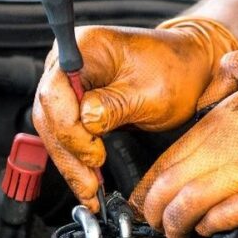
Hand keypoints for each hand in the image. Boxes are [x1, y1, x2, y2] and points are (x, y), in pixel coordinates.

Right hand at [32, 17, 237, 211]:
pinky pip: (65, 134)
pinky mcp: (74, 104)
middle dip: (69, 154)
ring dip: (70, 163)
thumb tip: (87, 122)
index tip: (94, 153)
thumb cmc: (175, 70)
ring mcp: (69, 84)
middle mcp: (68, 63)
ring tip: (89, 190)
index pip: (55, 91)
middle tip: (89, 184)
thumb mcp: (152, 91)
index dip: (70, 128)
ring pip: (53, 130)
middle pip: (49, 114)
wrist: (188, 69)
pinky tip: (87, 180)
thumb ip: (115, 105)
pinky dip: (76, 159)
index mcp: (85, 47)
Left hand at [129, 45, 237, 237]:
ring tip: (173, 232)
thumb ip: (231, 68)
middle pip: (171, 188)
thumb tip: (211, 81)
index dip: (147, 183)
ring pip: (193, 209)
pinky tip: (208, 227)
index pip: (168, 158)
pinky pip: (230, 219)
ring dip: (176, 225)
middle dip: (152, 211)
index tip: (141, 196)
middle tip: (149, 221)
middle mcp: (231, 151)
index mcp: (224, 120)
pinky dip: (211, 226)